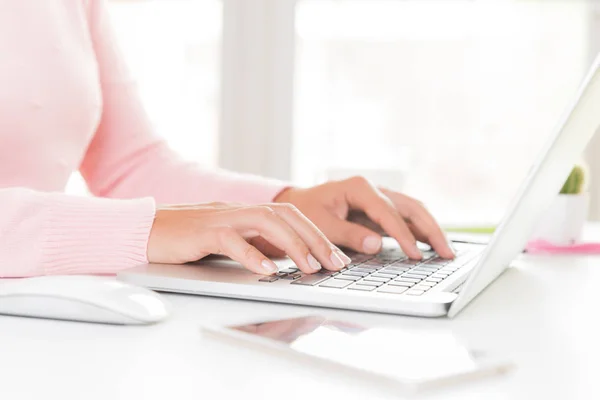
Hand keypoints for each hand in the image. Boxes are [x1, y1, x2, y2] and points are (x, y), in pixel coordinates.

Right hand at [147, 203, 350, 274]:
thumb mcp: (226, 240)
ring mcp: (221, 218)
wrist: (143, 229)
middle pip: (287, 216)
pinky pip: (231, 240)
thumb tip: (282, 262)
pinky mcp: (201, 232)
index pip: (291, 216)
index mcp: (246, 212)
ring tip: (310, 267)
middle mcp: (238, 210)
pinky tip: (267, 271)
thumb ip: (252, 244)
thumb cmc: (184, 238)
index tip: (336, 257)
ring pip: (266, 222)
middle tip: (335, 264)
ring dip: (293, 245)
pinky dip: (252, 255)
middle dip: (316, 239)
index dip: (317, 234)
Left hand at [274, 177, 454, 259]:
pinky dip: (420, 231)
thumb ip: (348, 235)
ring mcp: (379, 198)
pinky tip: (431, 245)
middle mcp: (373, 189)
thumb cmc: (306, 213)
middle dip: (431, 229)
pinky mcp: (380, 209)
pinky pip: (405, 218)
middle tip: (447, 252)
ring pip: (413, 211)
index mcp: (358, 188)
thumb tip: (376, 244)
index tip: (415, 255)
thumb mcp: (321, 226)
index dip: (404, 235)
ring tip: (447, 251)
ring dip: (431, 229)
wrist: (297, 204)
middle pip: (410, 207)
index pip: (388, 212)